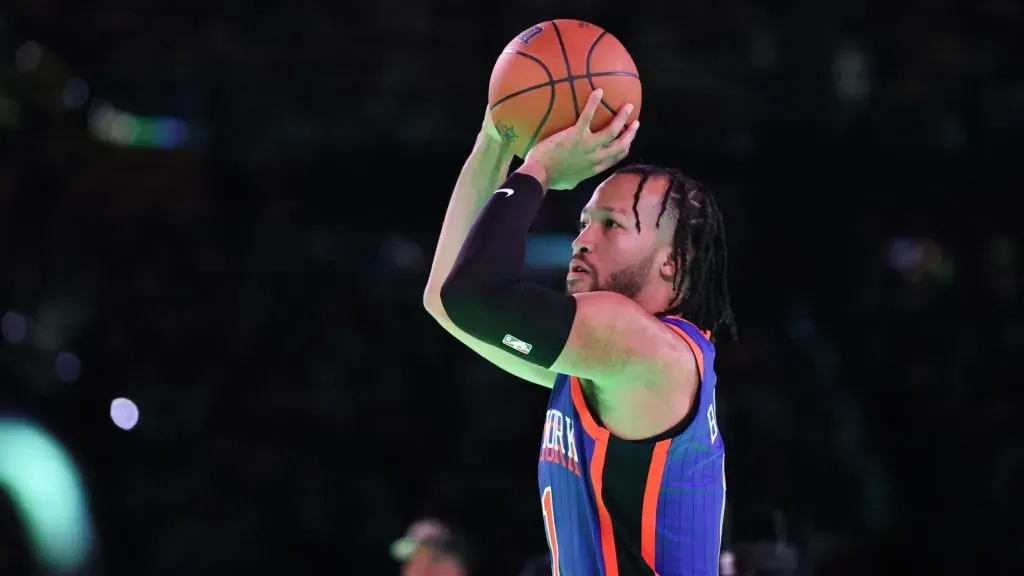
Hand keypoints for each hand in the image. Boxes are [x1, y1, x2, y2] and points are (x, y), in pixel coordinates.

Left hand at [517, 89, 638, 189]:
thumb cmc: (551, 179)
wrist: (539, 174)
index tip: (628, 141)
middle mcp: (596, 157)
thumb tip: (575, 177)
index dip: (625, 148)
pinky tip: (598, 91)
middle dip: (631, 134)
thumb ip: (577, 177)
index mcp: (594, 168)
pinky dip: (594, 102)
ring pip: (612, 130)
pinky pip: (588, 115)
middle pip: (621, 145)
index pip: (616, 158)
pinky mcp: (576, 134)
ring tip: (628, 106)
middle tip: (635, 123)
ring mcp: (587, 146)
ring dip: (622, 117)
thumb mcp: (570, 182)